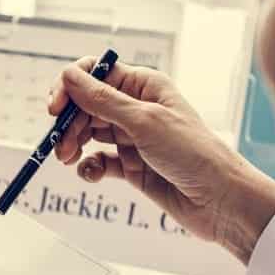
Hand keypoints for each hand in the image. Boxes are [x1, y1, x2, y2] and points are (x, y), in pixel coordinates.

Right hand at [50, 57, 274, 263]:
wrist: (218, 200)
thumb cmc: (191, 153)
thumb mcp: (143, 121)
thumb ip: (102, 100)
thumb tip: (68, 75)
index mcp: (144, 86)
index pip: (95, 75)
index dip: (71, 87)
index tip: (55, 108)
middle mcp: (136, 108)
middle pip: (86, 105)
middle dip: (69, 123)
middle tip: (60, 144)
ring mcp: (132, 137)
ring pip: (88, 133)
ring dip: (73, 144)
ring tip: (67, 159)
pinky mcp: (131, 166)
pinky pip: (99, 161)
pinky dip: (89, 167)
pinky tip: (91, 175)